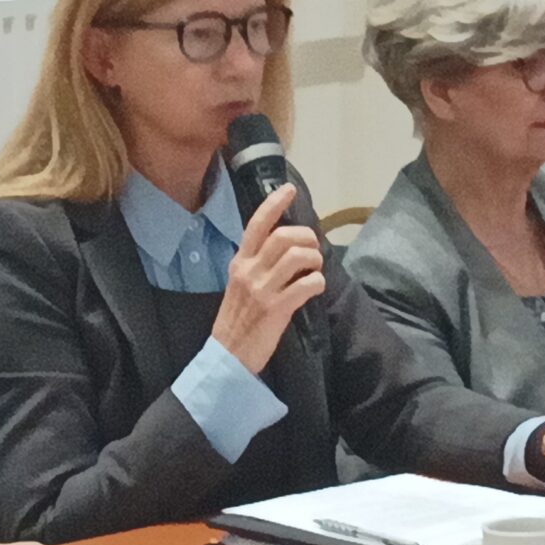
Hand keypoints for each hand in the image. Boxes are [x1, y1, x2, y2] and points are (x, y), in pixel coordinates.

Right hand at [210, 184, 324, 373]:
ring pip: (297, 257)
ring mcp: (262, 290)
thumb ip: (257, 264)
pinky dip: (317, 282)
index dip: (274, 204)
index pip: (257, 225)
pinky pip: (306, 285)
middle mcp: (249, 271)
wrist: (227, 355)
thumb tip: (286, 247)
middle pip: (283, 236)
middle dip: (306, 237)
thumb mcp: (240, 284)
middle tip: (313, 249)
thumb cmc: (237, 319)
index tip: (289, 189)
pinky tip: (314, 288)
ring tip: (315, 268)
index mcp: (239, 262)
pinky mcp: (276, 309)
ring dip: (315, 259)